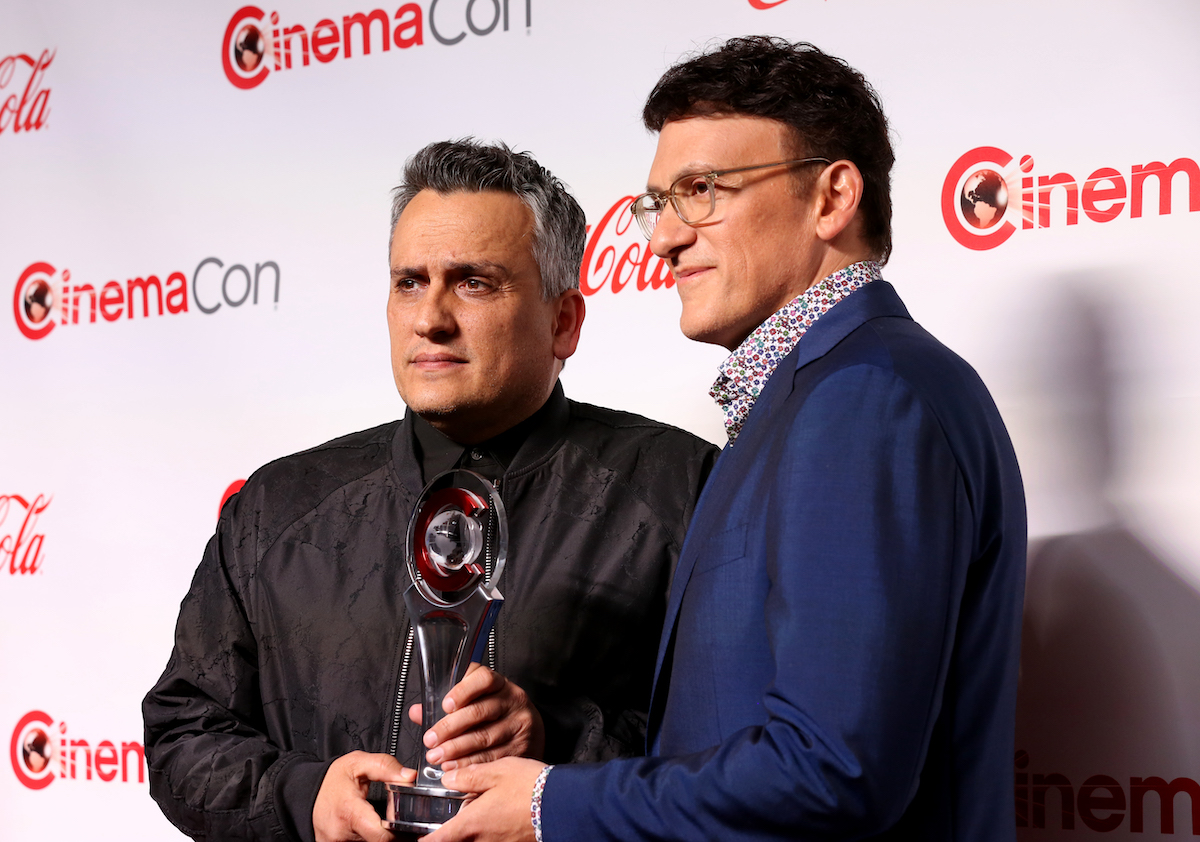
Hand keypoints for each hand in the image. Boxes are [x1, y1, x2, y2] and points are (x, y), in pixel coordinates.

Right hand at [313, 751, 414, 841]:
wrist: (303, 793)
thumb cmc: (330, 780)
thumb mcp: (357, 763)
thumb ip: (385, 766)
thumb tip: (409, 776)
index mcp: (350, 812)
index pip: (383, 836)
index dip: (400, 831)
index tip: (407, 822)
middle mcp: (342, 834)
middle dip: (392, 833)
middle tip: (397, 820)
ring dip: (380, 836)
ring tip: (382, 822)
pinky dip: (370, 838)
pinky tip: (371, 828)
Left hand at [410, 663, 544, 768]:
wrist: (530, 729)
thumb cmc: (496, 712)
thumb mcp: (476, 699)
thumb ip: (448, 705)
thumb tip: (417, 712)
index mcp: (500, 684)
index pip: (484, 679)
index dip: (464, 690)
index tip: (445, 704)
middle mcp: (512, 701)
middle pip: (479, 712)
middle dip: (450, 728)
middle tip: (430, 740)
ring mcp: (519, 724)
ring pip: (485, 737)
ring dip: (457, 750)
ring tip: (438, 758)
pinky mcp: (522, 747)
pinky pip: (493, 758)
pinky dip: (471, 765)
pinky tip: (456, 769)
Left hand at [425, 758, 545, 841]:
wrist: (564, 804)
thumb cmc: (531, 787)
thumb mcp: (496, 771)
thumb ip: (468, 776)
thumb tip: (449, 778)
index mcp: (472, 823)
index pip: (438, 840)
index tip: (416, 841)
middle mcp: (483, 840)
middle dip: (452, 833)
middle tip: (454, 818)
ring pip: (477, 840)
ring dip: (474, 830)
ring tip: (485, 810)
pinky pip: (495, 838)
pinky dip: (492, 829)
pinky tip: (503, 813)